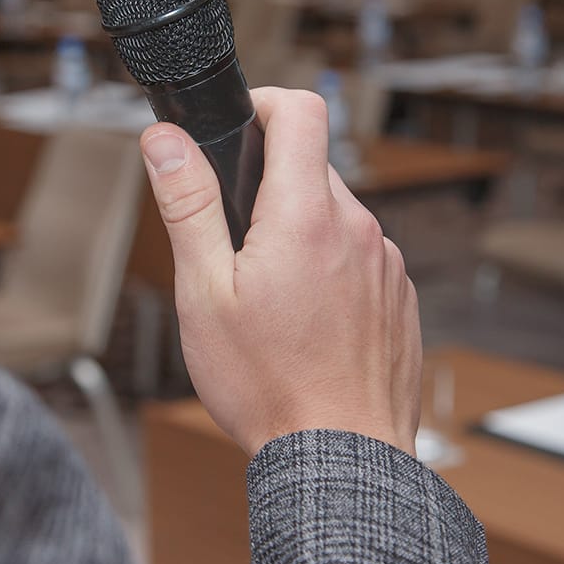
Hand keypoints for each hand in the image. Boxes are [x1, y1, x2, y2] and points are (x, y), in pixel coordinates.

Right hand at [139, 87, 421, 457]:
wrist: (341, 460)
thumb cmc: (267, 383)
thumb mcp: (204, 291)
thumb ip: (187, 204)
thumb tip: (164, 139)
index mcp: (305, 216)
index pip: (301, 110)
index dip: (264, 104)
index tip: (238, 129)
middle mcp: (358, 228)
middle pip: (311, 167)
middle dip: (267, 187)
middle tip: (233, 245)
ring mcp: (385, 263)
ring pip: (333, 215)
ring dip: (298, 231)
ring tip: (268, 296)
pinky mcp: (399, 296)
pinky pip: (358, 255)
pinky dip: (328, 267)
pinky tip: (304, 320)